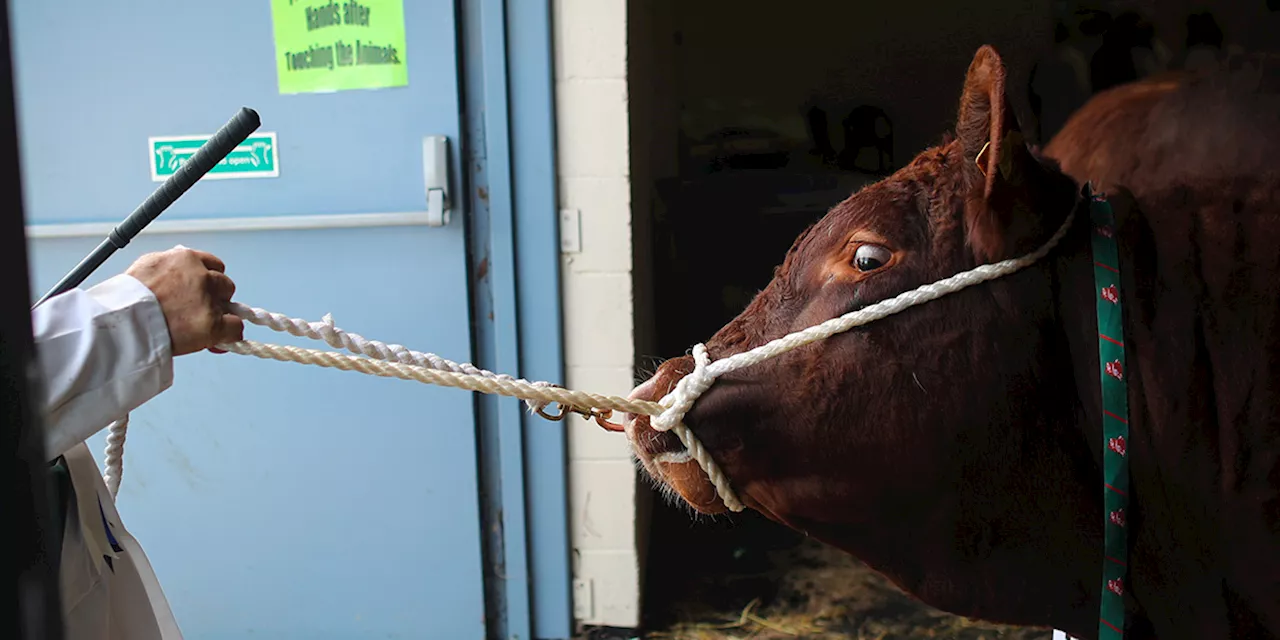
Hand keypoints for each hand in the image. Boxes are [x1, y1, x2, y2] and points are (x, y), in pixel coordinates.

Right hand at [125, 245, 243, 355]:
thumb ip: (167, 270)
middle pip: (224, 284)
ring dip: (221, 316)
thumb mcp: (145, 270)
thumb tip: (176, 276)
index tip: (202, 292)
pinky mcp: (212, 324)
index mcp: (184, 259)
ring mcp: (208, 300)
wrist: (121, 324)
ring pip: (231, 307)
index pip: (211, 264)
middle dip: (216, 298)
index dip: (208, 280)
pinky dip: (229, 336)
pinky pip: (235, 328)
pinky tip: (215, 342)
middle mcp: (200, 275)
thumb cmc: (124, 301)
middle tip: (198, 313)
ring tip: (200, 328)